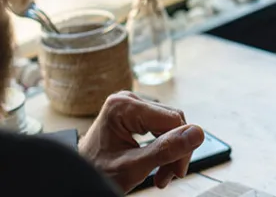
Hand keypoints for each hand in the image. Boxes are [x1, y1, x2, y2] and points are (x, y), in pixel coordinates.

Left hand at [79, 91, 204, 192]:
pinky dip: (162, 147)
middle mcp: (128, 99)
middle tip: (168, 177)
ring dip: (170, 151)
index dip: (182, 146)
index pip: (172, 120)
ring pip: (169, 125)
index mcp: (124, 106)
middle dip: (174, 151)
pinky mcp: (134, 112)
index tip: (177, 173)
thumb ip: (166, 150)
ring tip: (162, 176)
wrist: (75, 178)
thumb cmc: (96, 174)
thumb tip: (198, 133)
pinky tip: (157, 164)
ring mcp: (131, 104)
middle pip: (172, 121)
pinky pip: (160, 126)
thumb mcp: (133, 167)